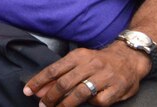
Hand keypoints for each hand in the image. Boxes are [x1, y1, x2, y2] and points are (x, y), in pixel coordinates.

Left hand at [24, 42, 150, 105]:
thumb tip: (41, 89)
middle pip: (64, 83)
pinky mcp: (117, 88)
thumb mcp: (79, 60)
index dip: (39, 81)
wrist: (128, 57)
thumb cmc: (98, 61)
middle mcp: (90, 64)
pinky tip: (87, 104)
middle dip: (50, 96)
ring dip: (65, 104)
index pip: (53, 70)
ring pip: (80, 93)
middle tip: (43, 105)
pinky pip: (99, 100)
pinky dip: (91, 104)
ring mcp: (104, 76)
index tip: (28, 91)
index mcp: (78, 56)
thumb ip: (61, 73)